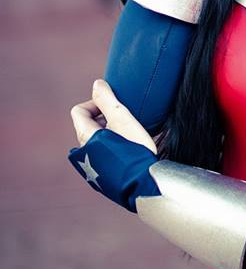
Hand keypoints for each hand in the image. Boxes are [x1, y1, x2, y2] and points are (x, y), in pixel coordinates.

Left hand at [68, 80, 159, 212]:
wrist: (143, 185)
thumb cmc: (134, 149)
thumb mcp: (122, 118)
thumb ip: (107, 99)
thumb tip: (97, 84)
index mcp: (85, 137)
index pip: (79, 111)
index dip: (96, 103)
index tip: (114, 107)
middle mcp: (82, 154)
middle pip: (89, 127)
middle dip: (105, 120)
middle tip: (126, 121)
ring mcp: (91, 170)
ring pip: (96, 143)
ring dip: (110, 136)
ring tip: (130, 138)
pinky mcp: (102, 181)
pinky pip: (103, 158)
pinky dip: (113, 151)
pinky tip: (130, 154)